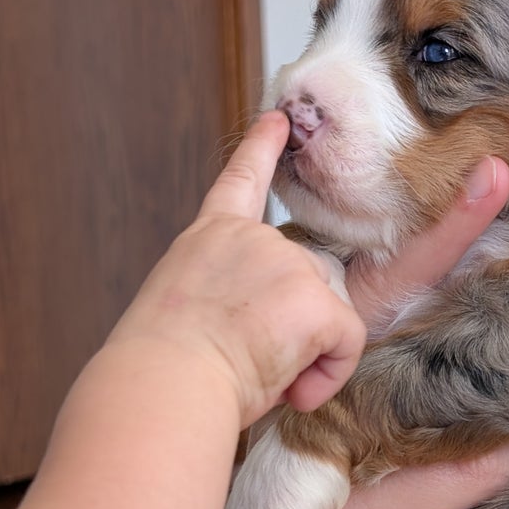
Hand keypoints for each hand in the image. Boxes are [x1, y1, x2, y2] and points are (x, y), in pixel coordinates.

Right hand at [108, 111, 365, 425]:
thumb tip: (259, 329)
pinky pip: (346, 343)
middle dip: (293, 327)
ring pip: (327, 316)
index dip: (261, 149)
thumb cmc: (162, 372)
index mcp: (208, 240)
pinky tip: (291, 387)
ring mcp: (286, 263)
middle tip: (247, 362)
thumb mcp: (184, 312)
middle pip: (306, 280)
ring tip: (256, 374)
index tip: (277, 120)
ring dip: (305, 355)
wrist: (163, 385)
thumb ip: (224, 298)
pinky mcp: (315, 298)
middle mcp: (250, 239)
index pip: (240, 183)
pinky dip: (326, 375)